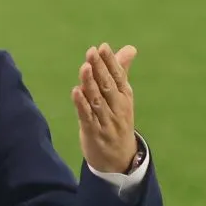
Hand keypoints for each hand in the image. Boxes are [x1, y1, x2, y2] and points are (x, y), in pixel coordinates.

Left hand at [71, 43, 137, 172]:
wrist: (120, 158)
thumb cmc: (118, 121)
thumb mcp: (122, 96)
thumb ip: (121, 72)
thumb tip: (129, 48)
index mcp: (124, 97)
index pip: (118, 77)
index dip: (110, 62)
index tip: (103, 47)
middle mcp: (117, 108)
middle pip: (108, 86)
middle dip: (100, 68)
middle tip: (92, 51)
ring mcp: (106, 121)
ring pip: (97, 100)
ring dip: (90, 83)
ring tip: (85, 67)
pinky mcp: (94, 133)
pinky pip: (87, 117)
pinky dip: (82, 104)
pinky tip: (76, 91)